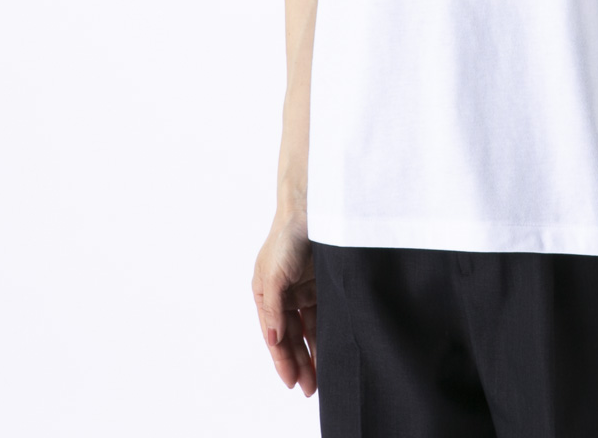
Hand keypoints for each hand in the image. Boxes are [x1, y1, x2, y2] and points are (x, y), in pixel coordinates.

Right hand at [251, 209, 317, 396]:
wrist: (312, 209)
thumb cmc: (286, 238)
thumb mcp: (274, 275)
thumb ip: (273, 308)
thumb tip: (274, 340)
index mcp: (265, 294)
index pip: (274, 335)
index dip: (283, 360)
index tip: (292, 383)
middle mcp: (283, 295)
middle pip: (291, 336)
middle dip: (300, 362)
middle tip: (309, 388)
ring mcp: (302, 289)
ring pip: (308, 329)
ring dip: (313, 351)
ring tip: (323, 377)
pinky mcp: (322, 283)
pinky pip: (323, 313)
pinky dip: (326, 331)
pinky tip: (332, 348)